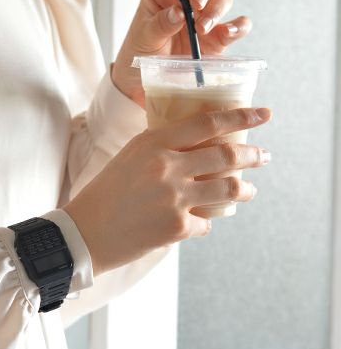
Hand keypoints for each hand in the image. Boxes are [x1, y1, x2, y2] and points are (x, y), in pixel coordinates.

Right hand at [62, 106, 270, 276]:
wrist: (84, 233)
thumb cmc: (106, 193)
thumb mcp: (131, 156)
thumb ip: (163, 146)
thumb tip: (201, 142)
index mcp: (153, 143)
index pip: (207, 123)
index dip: (240, 116)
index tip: (263, 114)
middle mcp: (167, 167)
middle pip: (227, 155)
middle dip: (253, 155)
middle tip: (264, 156)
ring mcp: (174, 198)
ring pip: (228, 189)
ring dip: (244, 190)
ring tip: (248, 190)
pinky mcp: (177, 228)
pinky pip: (206, 222)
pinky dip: (204, 222)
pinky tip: (197, 222)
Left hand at [111, 0, 252, 106]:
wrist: (145, 80)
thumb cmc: (140, 52)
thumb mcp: (144, 37)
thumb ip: (160, 23)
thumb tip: (179, 12)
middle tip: (197, 5)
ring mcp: (204, 16)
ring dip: (216, 9)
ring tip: (201, 29)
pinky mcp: (218, 36)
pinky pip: (237, 25)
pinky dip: (238, 26)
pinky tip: (228, 33)